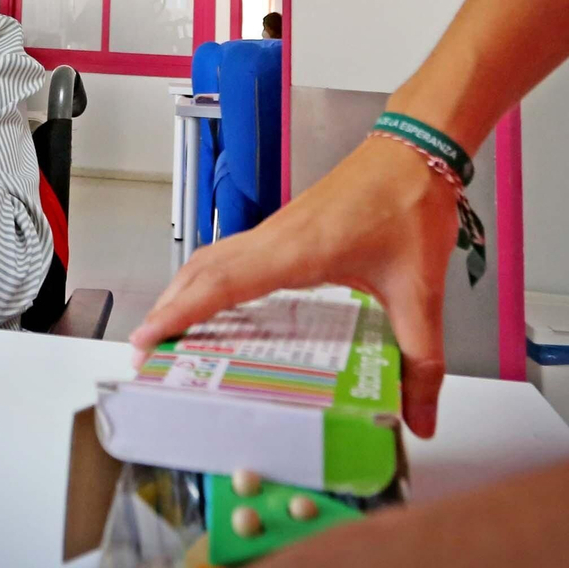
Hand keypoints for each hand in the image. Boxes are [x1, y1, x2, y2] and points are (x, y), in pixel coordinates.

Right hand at [130, 136, 458, 436]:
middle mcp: (276, 237)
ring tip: (168, 329)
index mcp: (298, 250)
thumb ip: (422, 360)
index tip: (149, 340)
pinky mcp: (285, 227)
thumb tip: (421, 418)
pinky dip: (210, 278)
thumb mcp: (420, 291)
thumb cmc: (410, 201)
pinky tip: (219, 301)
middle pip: (201, 271)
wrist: (416, 148)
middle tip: (146, 351)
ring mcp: (277, 229)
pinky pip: (232, 254)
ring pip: (212, 259)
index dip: (181, 313)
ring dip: (184, 291)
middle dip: (168, 310)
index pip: (223, 284)